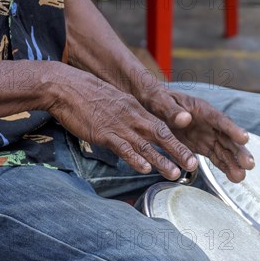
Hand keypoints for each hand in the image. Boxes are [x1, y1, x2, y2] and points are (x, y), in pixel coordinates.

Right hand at [45, 64, 196, 180]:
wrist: (65, 86)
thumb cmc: (87, 94)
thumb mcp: (114, 102)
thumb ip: (127, 116)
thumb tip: (134, 132)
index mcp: (136, 109)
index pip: (162, 126)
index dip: (177, 140)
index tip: (190, 152)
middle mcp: (132, 117)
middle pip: (161, 135)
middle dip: (179, 151)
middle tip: (194, 165)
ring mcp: (119, 125)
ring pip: (145, 145)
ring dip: (161, 160)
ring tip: (175, 174)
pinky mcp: (104, 133)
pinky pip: (122, 147)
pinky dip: (134, 158)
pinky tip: (143, 169)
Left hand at [139, 87, 254, 182]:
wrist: (151, 105)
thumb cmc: (156, 100)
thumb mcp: (159, 102)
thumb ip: (171, 111)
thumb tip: (185, 119)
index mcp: (201, 109)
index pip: (219, 119)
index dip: (232, 128)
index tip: (244, 138)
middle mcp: (209, 123)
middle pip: (227, 137)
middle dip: (239, 151)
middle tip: (249, 164)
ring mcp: (207, 135)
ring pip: (225, 149)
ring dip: (234, 163)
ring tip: (241, 178)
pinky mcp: (202, 146)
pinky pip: (216, 157)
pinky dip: (224, 166)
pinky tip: (233, 177)